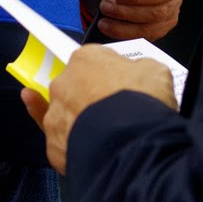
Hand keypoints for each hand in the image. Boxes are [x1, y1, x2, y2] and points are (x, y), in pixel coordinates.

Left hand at [22, 45, 177, 173]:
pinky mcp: (54, 143)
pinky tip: (48, 126)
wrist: (130, 143)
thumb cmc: (142, 102)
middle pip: (76, 86)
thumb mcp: (154, 70)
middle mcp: (65, 82)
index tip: (117, 82)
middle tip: (116, 110)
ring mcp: (56, 113)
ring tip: (104, 131)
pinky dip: (58, 134)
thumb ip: (138, 68)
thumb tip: (138, 74)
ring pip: (64, 112)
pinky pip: (55, 137)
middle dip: (91, 96)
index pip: (93, 60)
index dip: (108, 73)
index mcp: (87, 58)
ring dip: (78, 118)